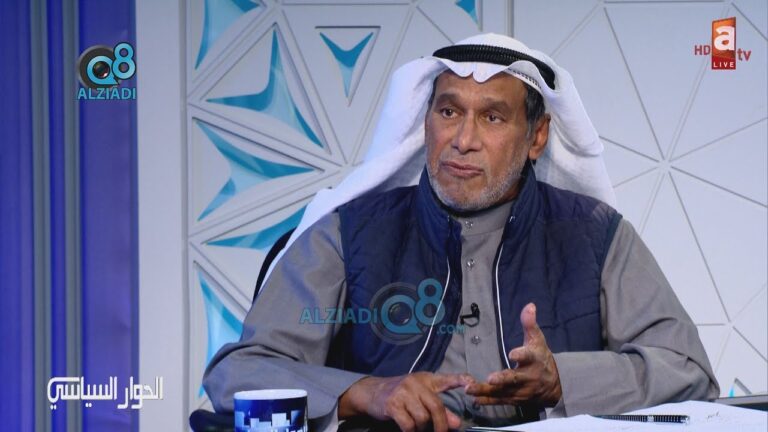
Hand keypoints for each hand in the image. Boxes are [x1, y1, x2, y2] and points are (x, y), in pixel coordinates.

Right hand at [338, 372, 473, 431]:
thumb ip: (440, 409)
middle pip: (436, 407)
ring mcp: (403, 393)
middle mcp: (415, 383)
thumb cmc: (401, 395)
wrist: (372, 392)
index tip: (473, 383)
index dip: (461, 380)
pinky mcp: (392, 405)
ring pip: (422, 418)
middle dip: (442, 425)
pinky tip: (409, 431)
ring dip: (423, 429)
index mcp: (426, 379)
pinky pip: (408, 425)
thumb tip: (457, 424)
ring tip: (418, 428)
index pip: (447, 378)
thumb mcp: (421, 397)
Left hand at [466, 303, 561, 406]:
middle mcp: (528, 377)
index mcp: (534, 360)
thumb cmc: (541, 358)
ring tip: (470, 389)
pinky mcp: (514, 399)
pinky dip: (487, 401)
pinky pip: (500, 401)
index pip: (528, 357)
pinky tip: (474, 399)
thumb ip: (530, 324)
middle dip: (502, 379)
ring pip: (503, 392)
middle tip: (490, 378)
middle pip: (514, 379)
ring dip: (486, 391)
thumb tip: (529, 305)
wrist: (555, 386)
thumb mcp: (537, 340)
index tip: (513, 354)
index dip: (521, 355)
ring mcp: (520, 391)